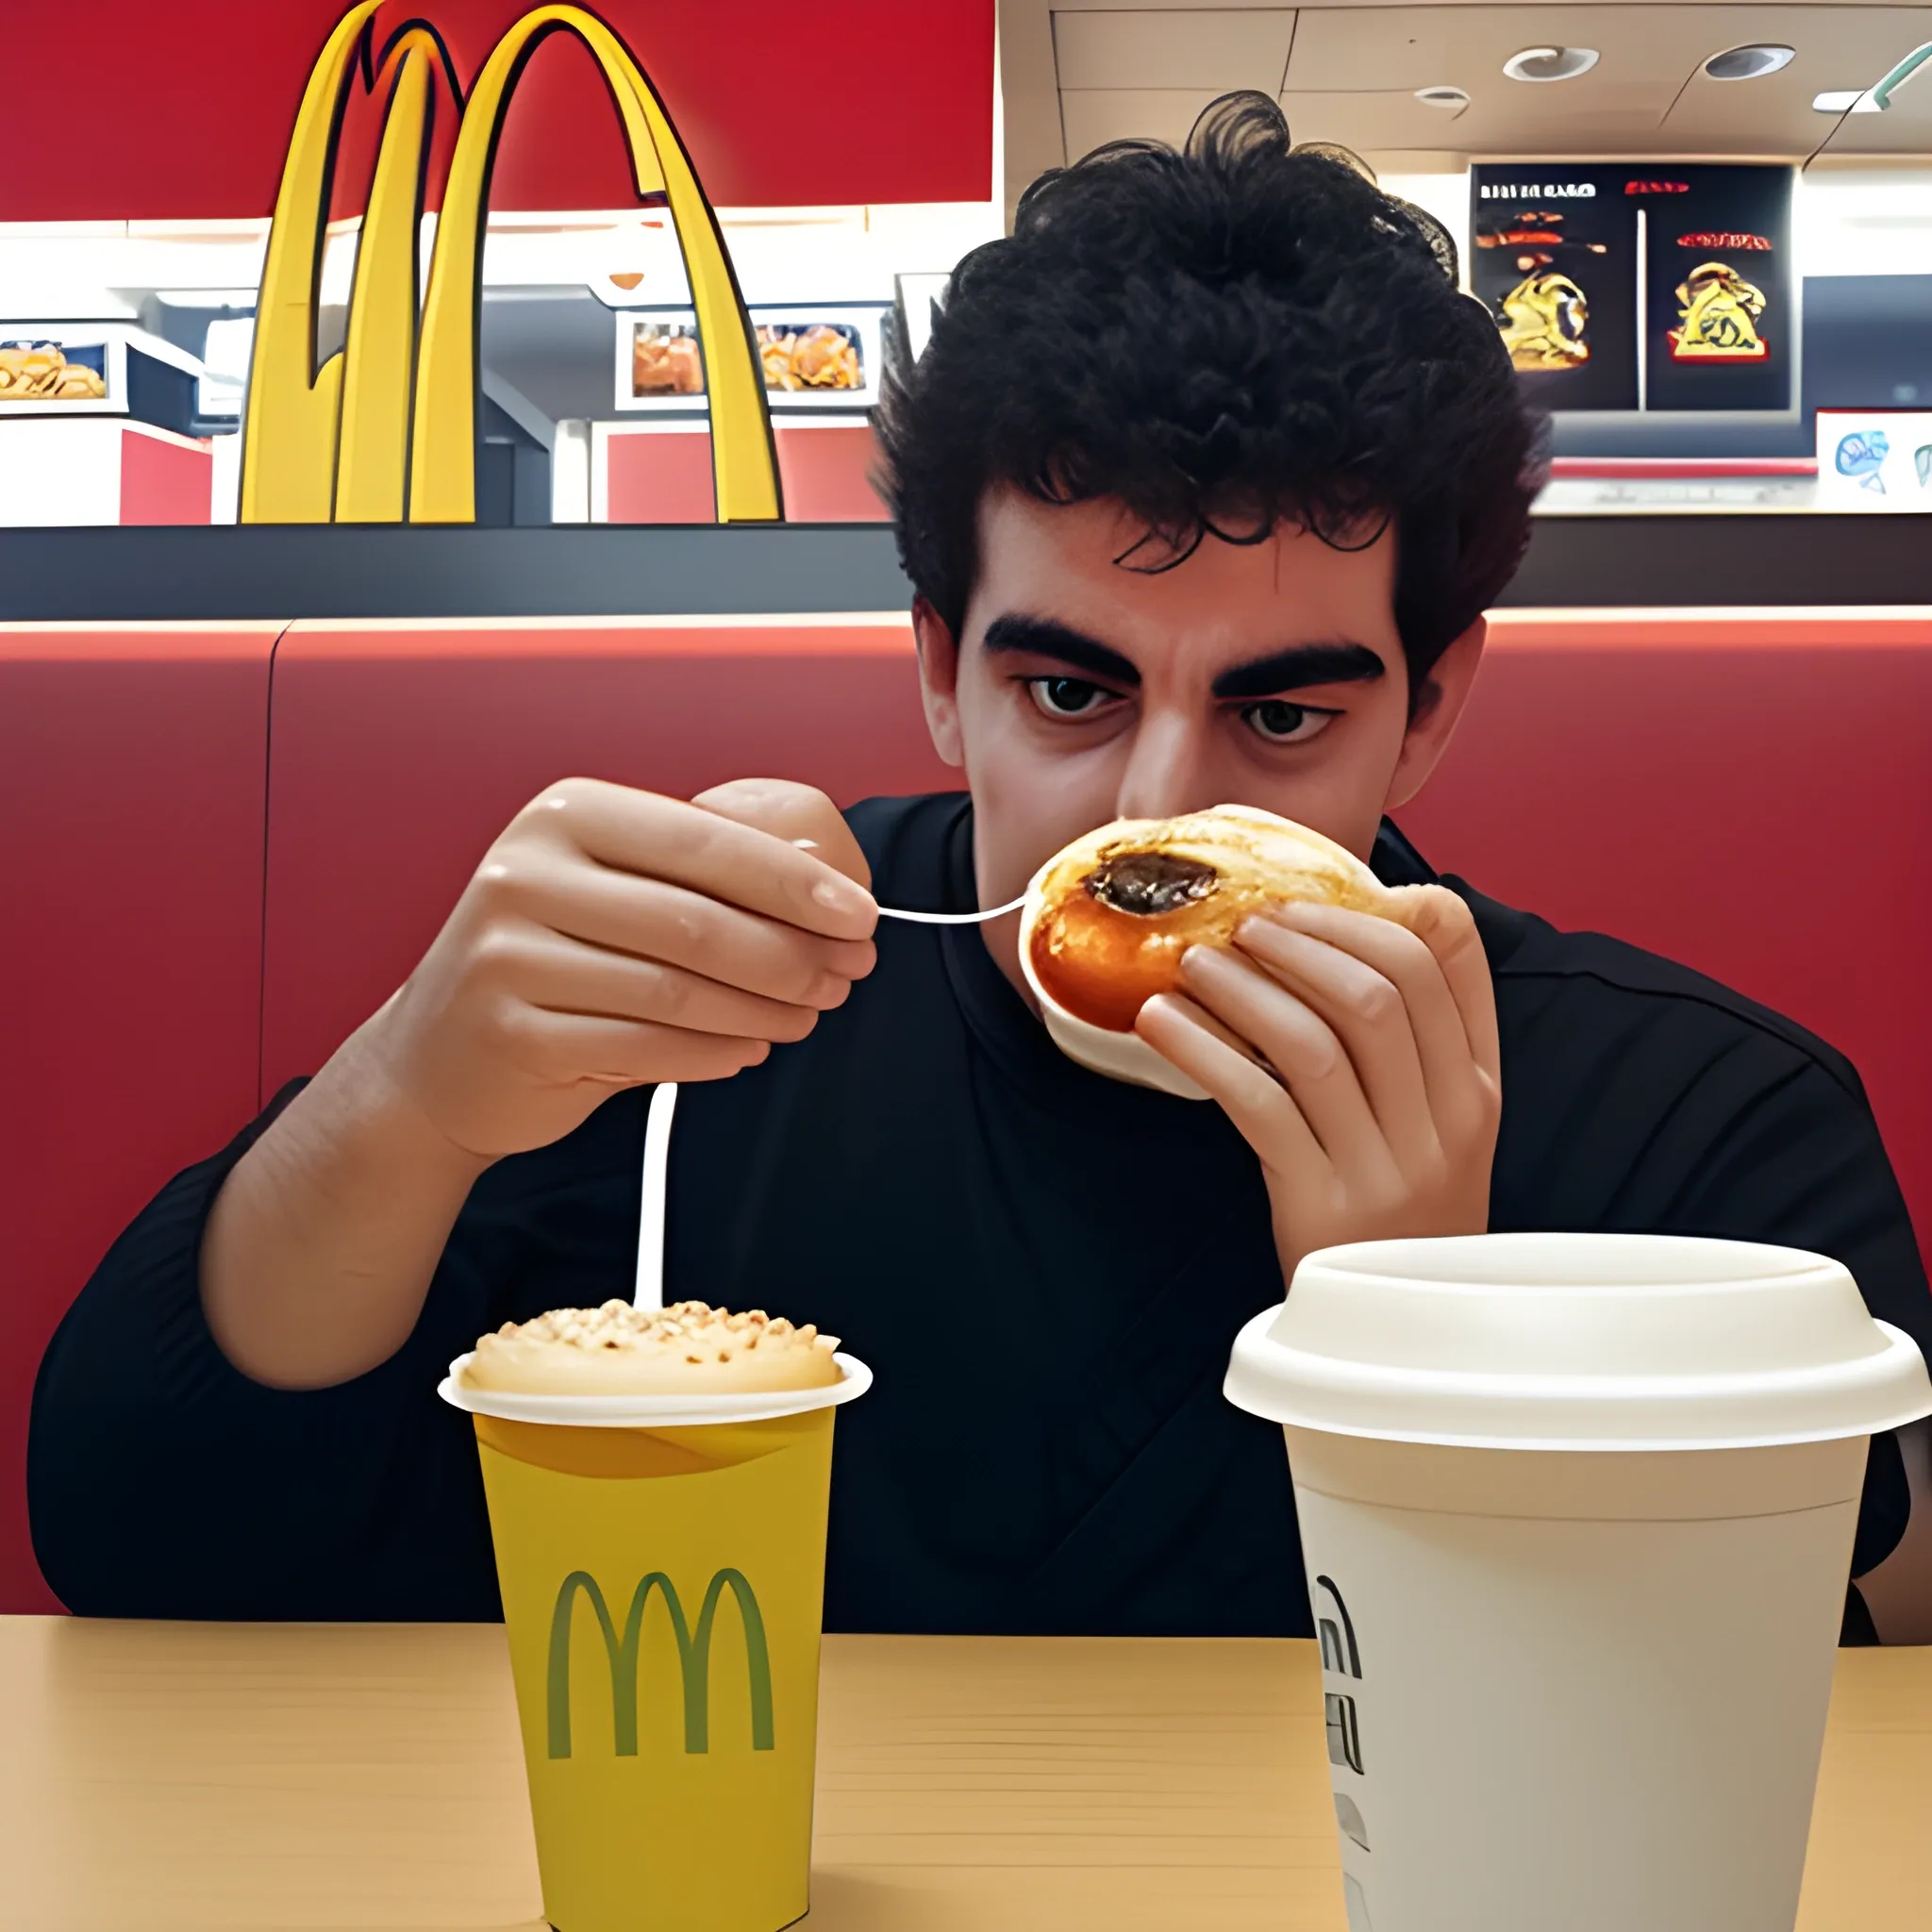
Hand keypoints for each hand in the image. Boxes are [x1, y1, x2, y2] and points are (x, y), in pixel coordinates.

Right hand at [360, 776, 878, 1161]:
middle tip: (848, 976)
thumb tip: (828, 869)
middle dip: (793, 954)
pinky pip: (643, 1046)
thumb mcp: (618, 887)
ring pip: (676, 990)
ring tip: (808, 1016)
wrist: (438, 1055)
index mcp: (566, 812)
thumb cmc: (560, 958)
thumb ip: (707, 872)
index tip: (862, 915)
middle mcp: (525, 871)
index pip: (706, 842)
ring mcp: (507, 953)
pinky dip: (714, 1051)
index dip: (796, 880)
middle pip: (698, 921)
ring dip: (764, 1009)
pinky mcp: (508, 1029)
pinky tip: (749, 1048)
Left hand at [1134, 886, 1499, 1284]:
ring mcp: (1387, 1166)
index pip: (1447, 964)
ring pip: (1317, 1041)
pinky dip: (1205, 1051)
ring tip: (1196, 965)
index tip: (1309, 898)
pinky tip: (1163, 1025)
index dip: (1373, 912)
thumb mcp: (1436, 1126)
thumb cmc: (1401, 1213)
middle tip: (1244, 925)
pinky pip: (1259, 1103)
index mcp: (1479, 1087)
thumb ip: (1410, 1042)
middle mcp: (1445, 1121)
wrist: (1399, 1333)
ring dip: (1246, 989)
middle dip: (1302, 940)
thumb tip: (1342, 931)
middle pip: (1380, 990)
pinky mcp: (1321, 1203)